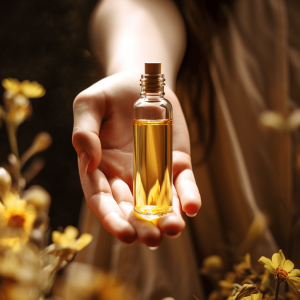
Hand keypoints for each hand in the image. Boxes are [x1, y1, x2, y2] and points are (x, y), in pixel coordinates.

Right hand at [72, 71, 200, 246]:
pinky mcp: (175, 163)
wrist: (140, 83)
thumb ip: (83, 132)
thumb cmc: (110, 93)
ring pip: (159, 203)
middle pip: (131, 208)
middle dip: (141, 226)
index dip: (112, 218)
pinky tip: (192, 207)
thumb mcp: (89, 104)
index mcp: (100, 167)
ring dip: (167, 218)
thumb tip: (90, 162)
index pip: (102, 199)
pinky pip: (182, 183)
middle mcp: (126, 176)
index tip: (125, 233)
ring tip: (174, 228)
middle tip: (153, 239)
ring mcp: (152, 172)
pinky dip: (188, 196)